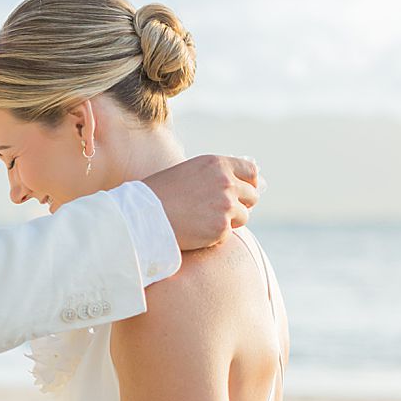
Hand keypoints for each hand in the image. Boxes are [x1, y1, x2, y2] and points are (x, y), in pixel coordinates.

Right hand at [142, 154, 259, 250]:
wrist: (143, 215)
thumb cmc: (162, 193)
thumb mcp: (191, 173)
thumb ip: (218, 176)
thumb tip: (256, 184)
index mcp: (217, 164)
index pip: (250, 171)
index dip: (249, 183)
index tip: (242, 192)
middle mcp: (226, 182)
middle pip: (252, 196)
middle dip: (240, 204)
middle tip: (217, 210)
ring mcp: (225, 205)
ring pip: (243, 217)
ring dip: (228, 221)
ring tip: (201, 220)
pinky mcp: (221, 228)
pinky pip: (228, 234)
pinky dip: (215, 236)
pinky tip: (195, 230)